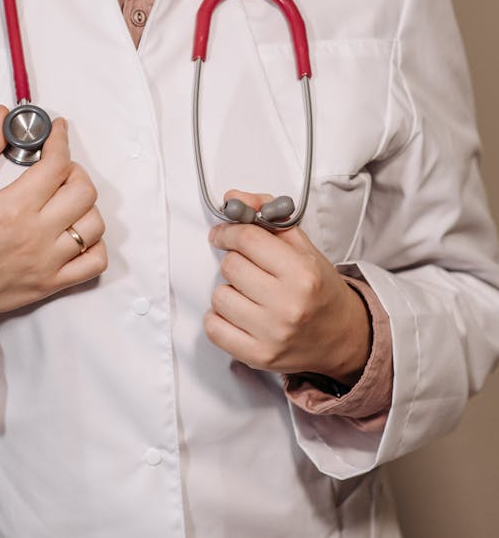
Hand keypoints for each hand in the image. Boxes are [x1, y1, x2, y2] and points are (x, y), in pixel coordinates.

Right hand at [0, 106, 106, 342]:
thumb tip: (3, 116)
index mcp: (12, 209)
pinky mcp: (51, 284)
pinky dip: (93, 243)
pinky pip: (94, 263)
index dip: (61, 139)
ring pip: (94, 225)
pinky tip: (74, 231)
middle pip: (84, 191)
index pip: (56, 164)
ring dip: (85, 205)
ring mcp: (47, 264)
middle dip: (75, 170)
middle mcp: (35, 236)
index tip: (57, 130)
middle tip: (57, 168)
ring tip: (64, 199)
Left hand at [204, 191, 370, 384]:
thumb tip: (233, 199)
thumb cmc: (320, 289)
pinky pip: (214, 328)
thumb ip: (268, 216)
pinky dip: (219, 318)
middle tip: (250, 267)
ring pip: (219, 295)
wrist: (343, 336)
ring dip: (229, 290)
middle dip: (235, 260)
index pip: (247, 239)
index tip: (224, 234)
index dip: (229, 230)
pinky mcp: (258, 356)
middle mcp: (287, 305)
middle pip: (230, 265)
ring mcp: (272, 334)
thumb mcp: (302, 246)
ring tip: (249, 293)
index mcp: (302, 273)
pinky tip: (239, 313)